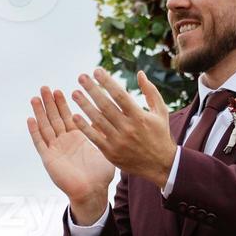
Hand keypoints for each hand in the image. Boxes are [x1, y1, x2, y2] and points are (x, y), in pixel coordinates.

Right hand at [28, 82, 115, 221]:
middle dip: (50, 103)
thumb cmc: (101, 175)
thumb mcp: (104, 148)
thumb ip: (103, 132)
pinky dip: (35, 131)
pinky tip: (30, 119)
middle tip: (45, 87)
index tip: (59, 90)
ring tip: (36, 98)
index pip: (67, 116)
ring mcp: (55, 149)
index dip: (62, 104)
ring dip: (40, 113)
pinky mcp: (49, 159)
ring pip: (45, 127)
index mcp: (77, 138)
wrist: (93, 192)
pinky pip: (40, 143)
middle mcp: (64, 142)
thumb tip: (109, 116)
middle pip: (54, 118)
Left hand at [68, 69, 176, 189]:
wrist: (160, 165)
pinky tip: (75, 116)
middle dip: (92, 90)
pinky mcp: (111, 153)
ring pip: (98, 120)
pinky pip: (95, 138)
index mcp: (140, 116)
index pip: (120, 95)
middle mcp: (128, 128)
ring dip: (84, 105)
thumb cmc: (159, 134)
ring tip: (74, 93)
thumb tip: (139, 73)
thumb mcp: (161, 112)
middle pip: (106, 105)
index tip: (96, 70)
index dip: (107, 82)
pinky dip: (85, 127)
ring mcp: (119, 141)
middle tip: (81, 77)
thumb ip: (150, 91)